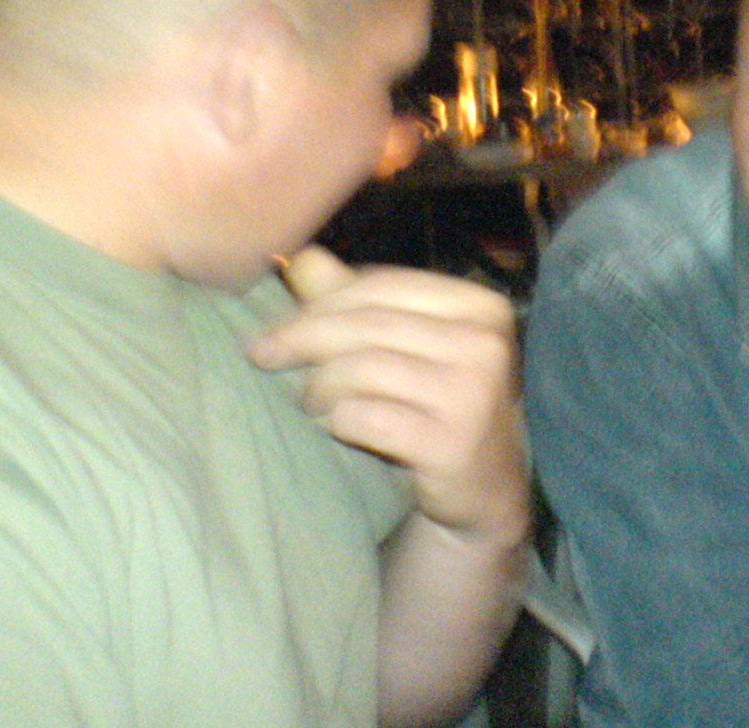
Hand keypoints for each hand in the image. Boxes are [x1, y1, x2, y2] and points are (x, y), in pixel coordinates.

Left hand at [248, 246, 528, 538]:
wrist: (484, 489)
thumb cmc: (438, 407)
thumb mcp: (407, 347)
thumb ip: (358, 301)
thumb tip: (301, 259)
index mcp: (479, 306)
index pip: (383, 285)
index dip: (320, 301)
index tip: (275, 326)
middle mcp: (484, 343)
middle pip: (369, 323)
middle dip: (303, 336)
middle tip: (263, 355)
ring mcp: (472, 394)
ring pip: (363, 368)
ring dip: (320, 384)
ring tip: (309, 401)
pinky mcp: (450, 442)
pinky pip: (367, 416)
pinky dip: (338, 419)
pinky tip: (333, 427)